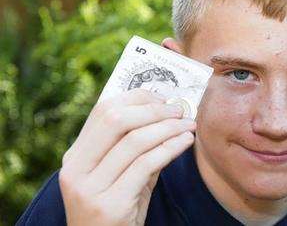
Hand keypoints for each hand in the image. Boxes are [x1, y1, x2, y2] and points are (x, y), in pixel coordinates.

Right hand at [59, 89, 195, 225]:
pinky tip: (185, 142)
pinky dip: (170, 148)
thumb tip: (166, 113)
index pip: (103, 111)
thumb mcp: (120, 175)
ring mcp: (90, 188)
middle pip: (116, 120)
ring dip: (168, 128)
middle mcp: (75, 170)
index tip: (162, 98)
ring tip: (188, 125)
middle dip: (153, 110)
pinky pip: (146, 165)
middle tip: (178, 110)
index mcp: (75, 157)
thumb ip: (135, 147)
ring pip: (134, 141)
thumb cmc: (118, 210)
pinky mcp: (110, 205)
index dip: (136, 98)